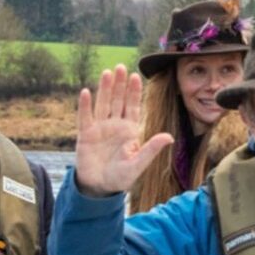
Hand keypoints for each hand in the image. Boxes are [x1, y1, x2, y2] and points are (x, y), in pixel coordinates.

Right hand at [74, 64, 173, 194]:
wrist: (99, 188)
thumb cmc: (120, 177)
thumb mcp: (138, 164)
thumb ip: (151, 149)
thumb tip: (169, 137)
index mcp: (129, 130)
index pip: (132, 106)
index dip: (134, 91)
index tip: (136, 76)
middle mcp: (114, 125)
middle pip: (117, 100)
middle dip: (120, 84)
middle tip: (120, 67)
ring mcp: (99, 128)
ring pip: (102, 103)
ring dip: (105, 89)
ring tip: (107, 73)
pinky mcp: (85, 134)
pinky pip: (85, 117)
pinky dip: (85, 105)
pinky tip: (86, 92)